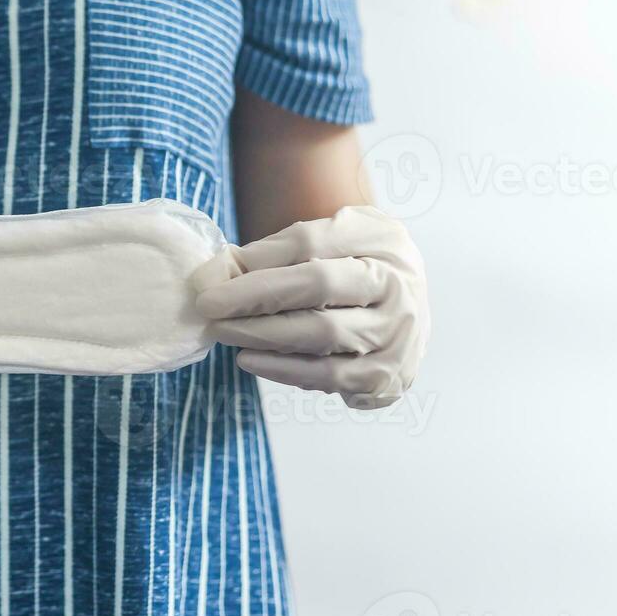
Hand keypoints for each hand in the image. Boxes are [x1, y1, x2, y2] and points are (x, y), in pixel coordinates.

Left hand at [191, 205, 428, 408]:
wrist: (406, 308)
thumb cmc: (358, 267)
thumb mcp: (333, 238)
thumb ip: (282, 248)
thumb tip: (221, 269)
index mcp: (383, 241)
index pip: (312, 243)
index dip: (260, 258)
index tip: (218, 273)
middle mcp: (399, 287)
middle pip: (319, 286)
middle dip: (255, 296)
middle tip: (209, 306)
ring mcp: (397, 336)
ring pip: (322, 335)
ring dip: (263, 335)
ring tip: (223, 331)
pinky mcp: (387, 377)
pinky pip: (328, 376)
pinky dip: (284, 370)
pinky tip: (250, 359)